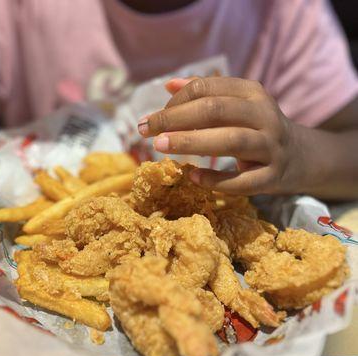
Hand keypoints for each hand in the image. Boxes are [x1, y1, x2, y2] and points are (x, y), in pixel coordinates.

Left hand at [138, 77, 311, 194]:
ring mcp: (271, 146)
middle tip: (145, 130)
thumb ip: (204, 94)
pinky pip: (243, 181)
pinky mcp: (272, 176)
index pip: (207, 88)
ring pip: (231, 140)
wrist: (300, 157)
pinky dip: (216, 180)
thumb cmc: (255, 129)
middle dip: (176, 118)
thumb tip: (167, 84)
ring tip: (160, 146)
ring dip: (192, 142)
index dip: (175, 101)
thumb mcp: (235, 105)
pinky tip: (192, 176)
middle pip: (216, 110)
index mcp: (252, 93)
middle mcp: (264, 115)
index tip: (151, 118)